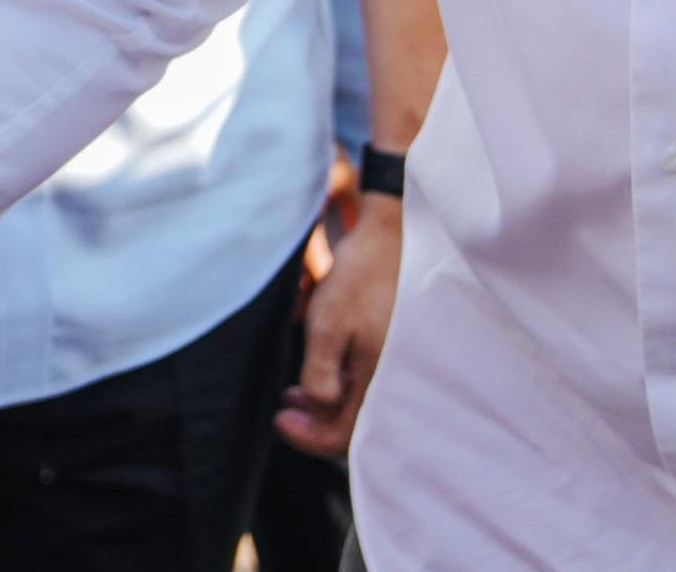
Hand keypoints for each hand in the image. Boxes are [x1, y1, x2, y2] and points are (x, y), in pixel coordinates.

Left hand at [275, 193, 399, 459]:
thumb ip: (321, 374)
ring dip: (324, 401)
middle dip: (314, 420)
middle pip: (352, 425)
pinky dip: (339, 380)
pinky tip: (321, 363)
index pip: (343, 437)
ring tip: (295, 389)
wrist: (394, 237)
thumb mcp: (329, 325)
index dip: (307, 436)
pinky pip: (365, 381)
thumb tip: (317, 406)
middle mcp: (393, 381)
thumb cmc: (362, 278)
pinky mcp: (392, 350)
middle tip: (285, 404)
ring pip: (357, 403)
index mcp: (381, 382)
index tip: (280, 417)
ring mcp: (394, 366)